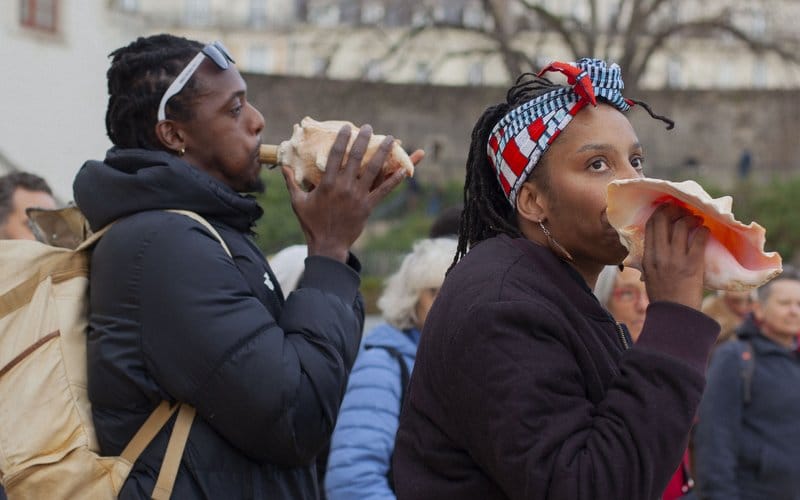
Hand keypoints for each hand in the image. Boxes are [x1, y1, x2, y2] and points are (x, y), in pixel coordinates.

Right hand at [282, 124, 423, 261]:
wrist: (327, 245)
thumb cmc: (311, 224)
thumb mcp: (297, 202)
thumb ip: (291, 182)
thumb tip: (283, 166)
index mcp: (327, 183)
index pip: (336, 154)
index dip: (343, 138)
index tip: (348, 127)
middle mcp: (344, 186)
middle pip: (356, 157)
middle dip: (364, 140)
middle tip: (370, 127)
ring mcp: (357, 196)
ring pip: (373, 170)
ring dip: (383, 152)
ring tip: (391, 139)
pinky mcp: (368, 206)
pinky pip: (383, 190)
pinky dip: (394, 180)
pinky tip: (404, 170)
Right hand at [641, 203, 709, 309]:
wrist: (676, 315)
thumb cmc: (663, 296)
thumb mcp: (649, 276)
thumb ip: (651, 259)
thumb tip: (656, 244)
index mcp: (647, 257)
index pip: (650, 225)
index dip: (659, 212)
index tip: (667, 208)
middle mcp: (659, 255)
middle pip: (664, 220)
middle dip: (674, 210)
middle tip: (683, 209)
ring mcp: (676, 259)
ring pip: (682, 225)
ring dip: (691, 218)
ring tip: (696, 220)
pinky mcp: (693, 264)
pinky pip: (699, 238)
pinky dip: (703, 231)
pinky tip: (705, 231)